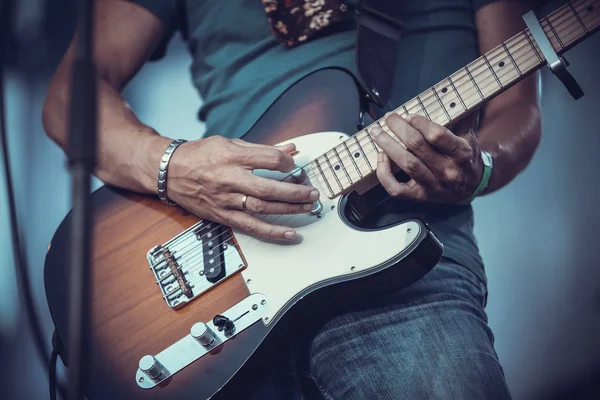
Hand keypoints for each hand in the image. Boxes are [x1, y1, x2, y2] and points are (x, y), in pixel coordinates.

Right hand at [167, 136, 319, 239]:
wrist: (169, 172)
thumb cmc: (199, 155)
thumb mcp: (230, 143)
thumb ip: (262, 148)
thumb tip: (290, 148)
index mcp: (231, 156)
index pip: (267, 159)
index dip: (286, 161)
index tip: (293, 163)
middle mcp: (229, 179)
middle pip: (268, 188)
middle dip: (294, 191)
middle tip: (312, 192)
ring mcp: (226, 200)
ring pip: (262, 208)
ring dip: (289, 210)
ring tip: (308, 208)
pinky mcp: (223, 216)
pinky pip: (251, 227)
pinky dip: (272, 231)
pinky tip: (289, 233)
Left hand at [370, 113, 483, 203]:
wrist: (472, 187)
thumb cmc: (466, 157)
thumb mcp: (470, 135)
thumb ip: (463, 114)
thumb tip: (455, 90)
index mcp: (461, 153)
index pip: (437, 135)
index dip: (420, 123)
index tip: (410, 116)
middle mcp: (448, 171)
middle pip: (417, 146)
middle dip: (399, 129)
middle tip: (390, 118)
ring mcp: (433, 186)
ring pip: (406, 164)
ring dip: (388, 146)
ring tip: (377, 133)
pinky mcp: (420, 197)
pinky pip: (396, 189)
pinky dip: (384, 174)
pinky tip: (381, 158)